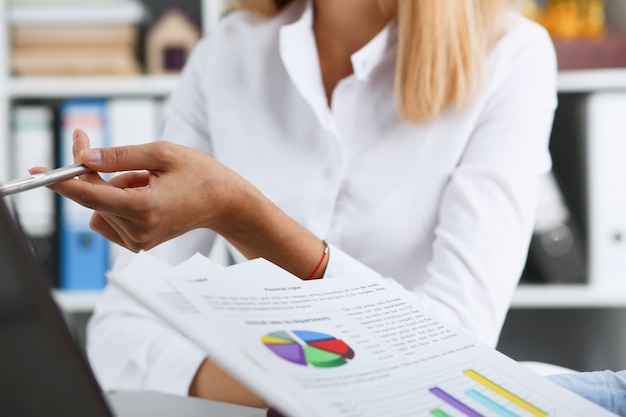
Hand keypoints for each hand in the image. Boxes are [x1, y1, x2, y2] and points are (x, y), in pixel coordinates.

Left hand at [31, 129, 246, 250]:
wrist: (224, 202)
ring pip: (98, 209)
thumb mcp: (162, 153)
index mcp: (146, 207)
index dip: (62, 182)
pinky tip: (144, 194)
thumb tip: (85, 157)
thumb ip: (120, 155)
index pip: (92, 197)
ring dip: (112, 189)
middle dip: (95, 174)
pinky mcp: (138, 243)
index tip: (37, 171)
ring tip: (145, 181)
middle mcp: (140, 229)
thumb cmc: (200, 174)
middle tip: (102, 149)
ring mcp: (139, 240)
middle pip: (92, 199)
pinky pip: (108, 219)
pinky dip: (117, 202)